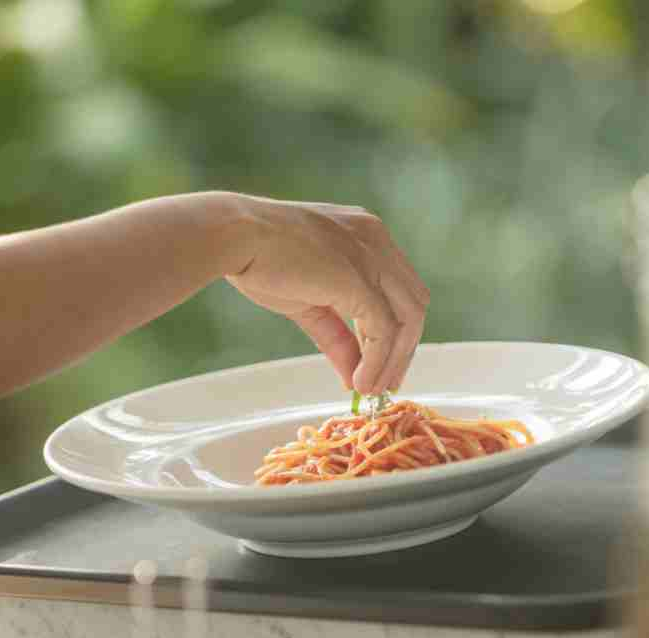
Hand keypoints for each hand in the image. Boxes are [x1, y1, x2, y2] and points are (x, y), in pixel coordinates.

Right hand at [224, 195, 429, 394]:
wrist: (233, 236)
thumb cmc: (260, 259)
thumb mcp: (309, 301)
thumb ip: (337, 336)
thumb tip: (353, 375)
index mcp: (369, 235)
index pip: (403, 289)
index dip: (399, 331)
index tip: (385, 365)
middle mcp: (377, 240)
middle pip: (414, 304)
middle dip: (404, 350)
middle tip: (385, 385)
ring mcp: (371, 256)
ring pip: (406, 319)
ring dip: (393, 361)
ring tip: (371, 390)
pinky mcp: (358, 279)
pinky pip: (382, 329)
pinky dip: (377, 360)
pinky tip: (361, 382)